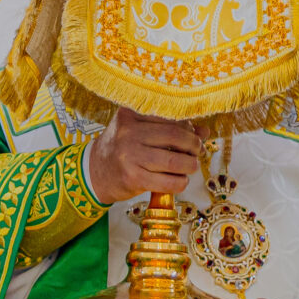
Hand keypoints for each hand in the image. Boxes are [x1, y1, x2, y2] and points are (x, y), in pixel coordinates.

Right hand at [85, 108, 199, 202]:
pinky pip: (166, 182)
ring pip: (173, 160)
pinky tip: (181, 180)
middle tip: (198, 150)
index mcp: (130, 116)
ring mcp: (130, 156)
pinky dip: (180, 182)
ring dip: (190, 164)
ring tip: (191, 166)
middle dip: (193, 145)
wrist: (94, 172)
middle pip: (174, 136)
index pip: (169, 118)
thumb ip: (169, 128)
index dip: (188, 127)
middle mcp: (128, 133)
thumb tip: (204, 131)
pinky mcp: (133, 178)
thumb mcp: (139, 131)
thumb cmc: (121, 148)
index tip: (196, 135)